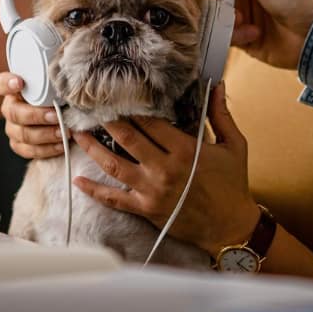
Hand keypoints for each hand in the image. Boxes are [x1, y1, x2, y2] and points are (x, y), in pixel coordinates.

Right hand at [0, 72, 64, 159]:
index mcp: (13, 90)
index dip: (7, 83)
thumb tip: (68, 79)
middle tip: (56, 116)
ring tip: (64, 133)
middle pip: (13, 113)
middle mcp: (10, 108)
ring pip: (22, 134)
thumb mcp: (55, 86)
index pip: (1, 83)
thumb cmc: (57, 96)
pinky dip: (46, 150)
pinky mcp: (19, 145)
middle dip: (36, 116)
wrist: (61, 117)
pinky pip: (28, 150)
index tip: (19, 82)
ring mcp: (12, 128)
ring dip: (45, 135)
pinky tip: (61, 145)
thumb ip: (55, 82)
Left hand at [72, 82, 259, 255]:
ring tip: (77, 134)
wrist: (230, 226)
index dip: (132, 107)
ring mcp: (152, 190)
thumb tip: (217, 85)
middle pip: (127, 138)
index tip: (118, 95)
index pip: (150, 122)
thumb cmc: (233, 185)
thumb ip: (220, 115)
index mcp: (184, 150)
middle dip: (107, 120)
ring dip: (93, 148)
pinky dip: (94, 189)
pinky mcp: (145, 209)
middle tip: (92, 107)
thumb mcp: (234, 145)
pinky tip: (78, 179)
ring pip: (113, 164)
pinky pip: (113, 198)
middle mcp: (164, 168)